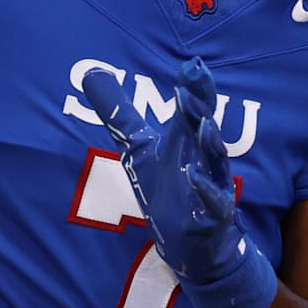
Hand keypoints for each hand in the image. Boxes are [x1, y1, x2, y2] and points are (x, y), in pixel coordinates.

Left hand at [82, 57, 261, 286]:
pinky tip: (194, 177)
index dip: (194, 88)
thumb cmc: (168, 188)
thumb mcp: (139, 149)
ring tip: (204, 124)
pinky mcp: (214, 216)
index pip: (193, 109)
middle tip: (192, 89)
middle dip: (200, 109)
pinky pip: (214, 202)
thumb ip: (119, 114)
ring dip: (211, 143)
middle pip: (205, 129)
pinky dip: (205, 190)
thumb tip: (91, 73)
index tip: (192, 65)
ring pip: (215, 162)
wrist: (193, 242)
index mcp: (189, 139)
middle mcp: (204, 158)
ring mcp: (213, 187)